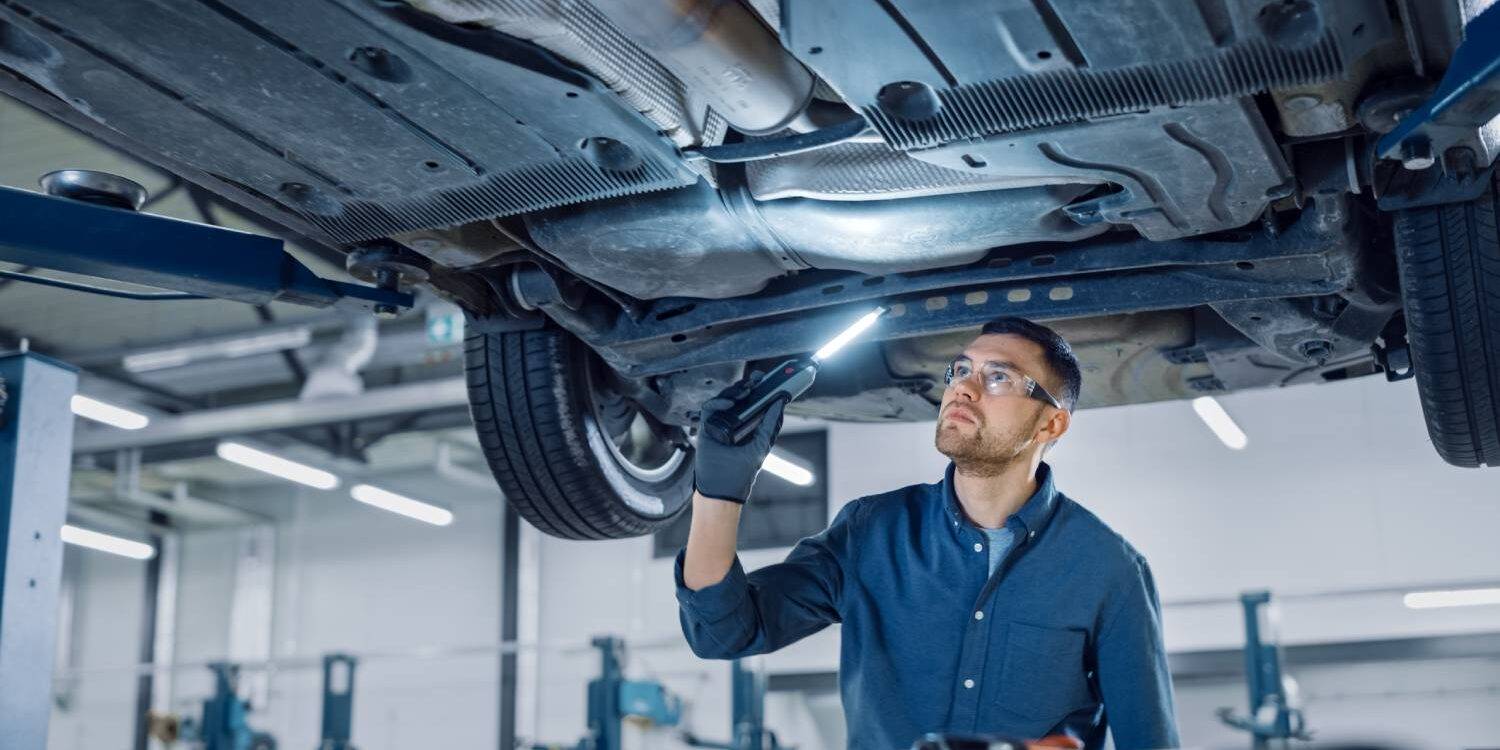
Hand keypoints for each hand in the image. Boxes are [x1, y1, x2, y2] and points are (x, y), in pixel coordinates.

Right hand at [692, 378, 787, 503]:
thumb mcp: (759, 447)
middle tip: (757, 380)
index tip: (769, 381)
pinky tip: (729, 405)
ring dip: (734, 392)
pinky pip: (709, 409)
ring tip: (745, 391)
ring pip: (724, 400)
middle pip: (739, 398)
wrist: (719, 490)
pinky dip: (718, 403)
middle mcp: (733, 425)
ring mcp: (719, 425)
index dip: (761, 391)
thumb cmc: (739, 475)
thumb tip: (779, 406)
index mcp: (748, 428)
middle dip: (748, 387)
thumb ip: (769, 427)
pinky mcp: (706, 428)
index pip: (754, 404)